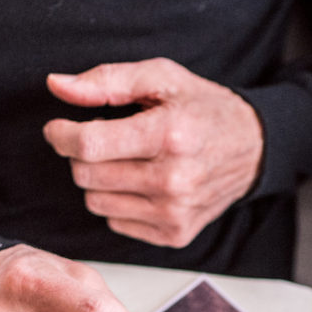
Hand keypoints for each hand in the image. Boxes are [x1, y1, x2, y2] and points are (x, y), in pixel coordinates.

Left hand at [43, 58, 262, 247]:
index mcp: (169, 135)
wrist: (254, 148)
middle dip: (82, 155)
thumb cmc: (203, 108)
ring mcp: (175, 212)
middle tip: (101, 140)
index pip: (90, 145)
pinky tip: (141, 184)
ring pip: (96, 203)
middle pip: (87, 176)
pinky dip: (119, 203)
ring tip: (125, 161)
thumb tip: (57, 86)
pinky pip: (116, 223)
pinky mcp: (176, 234)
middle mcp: (174, 180)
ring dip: (99, 181)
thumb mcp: (161, 77)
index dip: (61, 135)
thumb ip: (107, 80)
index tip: (58, 128)